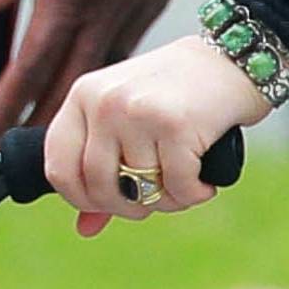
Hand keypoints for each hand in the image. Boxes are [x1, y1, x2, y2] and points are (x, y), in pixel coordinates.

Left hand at [0, 0, 209, 158]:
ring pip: (106, 74)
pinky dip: (109, 79)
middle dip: (47, 134)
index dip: (5, 110)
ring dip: (81, 115)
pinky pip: (129, 49)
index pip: (31, 65)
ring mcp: (140, 1)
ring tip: (59, 150)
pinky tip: (98, 90)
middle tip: (24, 174)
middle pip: (74, 86)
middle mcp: (110, 5)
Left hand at [45, 33, 268, 235]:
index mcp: (82, 96)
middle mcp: (103, 101)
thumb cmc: (175, 95)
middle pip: (97, 187)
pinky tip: (205, 178)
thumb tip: (84, 229)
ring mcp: (136, 111)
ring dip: (169, 200)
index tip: (110, 204)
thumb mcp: (127, 120)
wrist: (231, 60)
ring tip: (186, 178)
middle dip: (130, 207)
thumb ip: (103, 170)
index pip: (57, 167)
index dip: (81, 199)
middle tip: (156, 197)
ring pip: (141, 192)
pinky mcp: (175, 124)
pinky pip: (178, 189)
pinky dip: (196, 194)